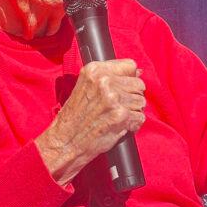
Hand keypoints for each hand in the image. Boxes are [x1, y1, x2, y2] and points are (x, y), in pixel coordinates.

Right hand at [37, 59, 145, 185]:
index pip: (130, 65)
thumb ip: (109, 77)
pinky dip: (133, 125)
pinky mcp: (121, 115)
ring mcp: (113, 98)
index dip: (129, 79)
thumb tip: (139, 71)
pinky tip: (119, 127)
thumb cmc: (75, 117)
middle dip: (132, 97)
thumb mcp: (85, 87)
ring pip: (141, 101)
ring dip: (133, 112)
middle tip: (117, 107)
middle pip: (138, 84)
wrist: (65, 141)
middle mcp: (104, 81)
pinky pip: (140, 117)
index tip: (122, 89)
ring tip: (116, 118)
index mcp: (94, 70)